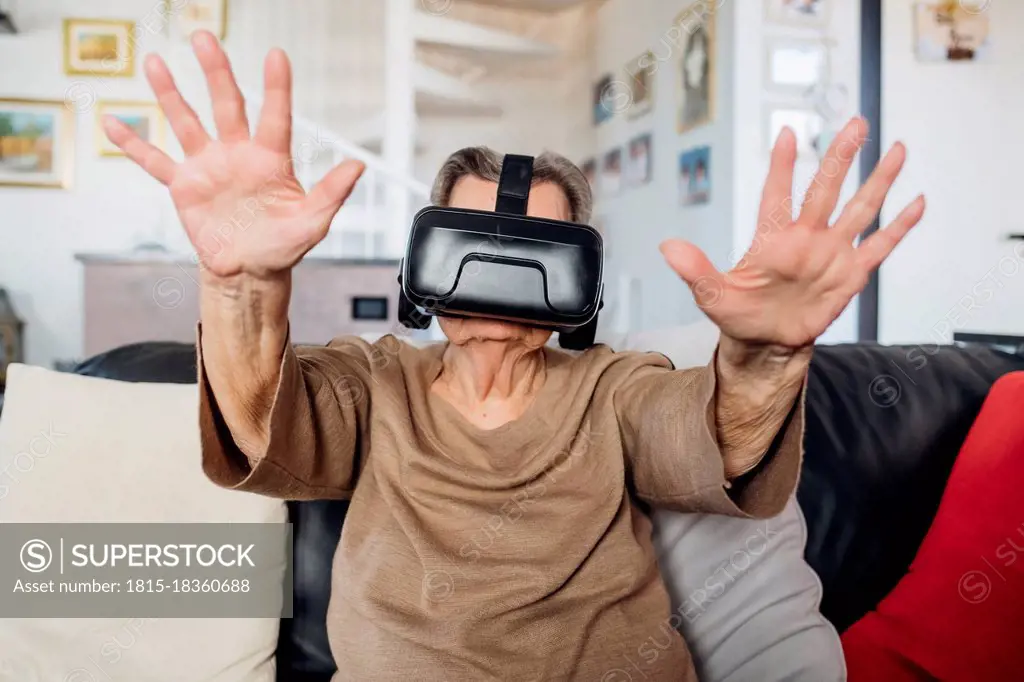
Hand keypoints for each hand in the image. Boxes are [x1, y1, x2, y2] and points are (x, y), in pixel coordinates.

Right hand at [103, 31, 364, 280]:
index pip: (275, 116)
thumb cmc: (283, 247)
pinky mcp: (184, 186)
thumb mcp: (312, 223)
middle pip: (226, 104)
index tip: (277, 56)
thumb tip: (358, 166)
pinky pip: (154, 161)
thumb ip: (332, 193)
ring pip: (186, 121)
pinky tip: (113, 121)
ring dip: (169, 93)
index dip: (276, 87)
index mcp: (271, 160)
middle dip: (216, 71)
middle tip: (203, 37)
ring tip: (154, 61)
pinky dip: (133, 144)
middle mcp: (237, 154)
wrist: (249, 272)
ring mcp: (208, 166)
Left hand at [659, 117, 924, 348]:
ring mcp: (831, 252)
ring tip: (896, 149)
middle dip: (840, 157)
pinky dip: (898, 227)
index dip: (781, 166)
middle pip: (826, 189)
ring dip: (878, 180)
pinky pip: (879, 246)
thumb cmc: (739, 315)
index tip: (786, 133)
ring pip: (859, 208)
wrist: (767, 342)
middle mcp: (805, 237)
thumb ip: (695, 270)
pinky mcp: (850, 274)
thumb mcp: (712, 295)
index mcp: (771, 239)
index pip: (777, 194)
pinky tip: (916, 202)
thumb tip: (667, 247)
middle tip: (856, 124)